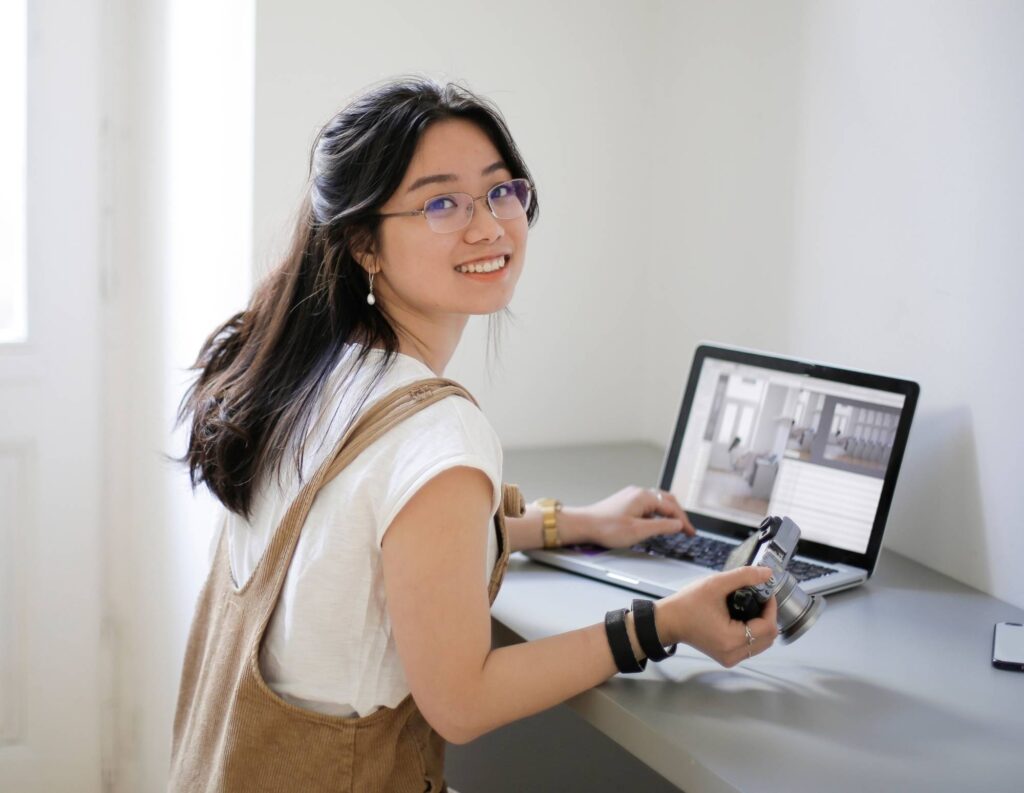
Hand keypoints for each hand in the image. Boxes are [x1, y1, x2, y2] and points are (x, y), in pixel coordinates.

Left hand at [573, 485, 695, 548]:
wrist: (584, 525)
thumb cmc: (607, 528)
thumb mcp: (639, 531)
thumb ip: (661, 527)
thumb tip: (677, 524)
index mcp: (644, 497)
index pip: (672, 507)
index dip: (684, 521)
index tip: (691, 532)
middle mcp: (639, 493)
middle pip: (667, 501)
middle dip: (679, 515)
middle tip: (687, 529)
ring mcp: (631, 496)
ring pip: (657, 502)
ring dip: (668, 513)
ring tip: (675, 526)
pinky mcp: (625, 502)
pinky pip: (647, 505)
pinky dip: (657, 513)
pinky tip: (656, 523)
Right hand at [654, 566, 779, 667]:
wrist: (669, 621)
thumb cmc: (689, 603)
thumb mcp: (715, 584)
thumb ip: (744, 577)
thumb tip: (768, 573)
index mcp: (732, 639)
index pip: (768, 627)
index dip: (771, 608)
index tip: (766, 592)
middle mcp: (734, 654)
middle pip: (769, 638)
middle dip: (769, 616)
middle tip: (760, 598)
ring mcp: (730, 659)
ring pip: (762, 644)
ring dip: (762, 625)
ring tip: (752, 607)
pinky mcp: (727, 658)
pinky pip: (751, 647)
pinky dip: (753, 633)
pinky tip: (744, 618)